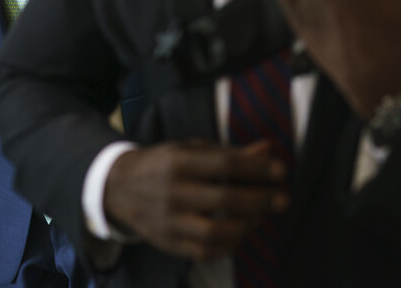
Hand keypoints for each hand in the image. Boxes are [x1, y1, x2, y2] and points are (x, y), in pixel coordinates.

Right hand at [103, 140, 287, 259]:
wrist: (118, 187)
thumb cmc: (163, 163)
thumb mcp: (191, 150)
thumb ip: (230, 153)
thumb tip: (269, 149)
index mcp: (178, 162)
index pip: (224, 165)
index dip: (256, 168)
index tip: (281, 170)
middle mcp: (172, 192)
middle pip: (224, 199)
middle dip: (260, 199)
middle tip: (282, 198)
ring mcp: (169, 221)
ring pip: (215, 231)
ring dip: (247, 225)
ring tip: (260, 216)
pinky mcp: (168, 243)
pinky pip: (204, 252)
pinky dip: (229, 245)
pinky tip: (241, 232)